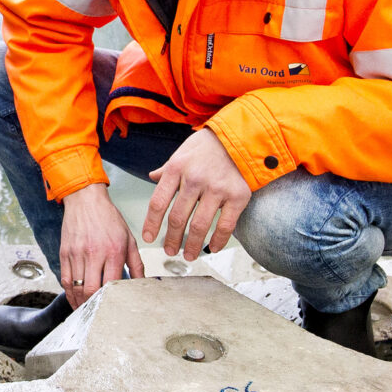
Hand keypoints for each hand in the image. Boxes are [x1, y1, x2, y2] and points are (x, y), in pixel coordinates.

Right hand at [59, 185, 143, 307]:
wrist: (85, 199)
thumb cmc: (108, 218)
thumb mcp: (128, 238)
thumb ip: (137, 263)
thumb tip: (142, 282)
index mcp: (113, 250)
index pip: (111, 283)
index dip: (111, 299)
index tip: (114, 308)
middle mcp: (93, 253)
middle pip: (90, 289)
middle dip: (93, 306)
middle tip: (98, 314)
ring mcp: (77, 253)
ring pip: (75, 287)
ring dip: (80, 303)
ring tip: (85, 311)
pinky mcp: (65, 252)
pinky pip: (65, 279)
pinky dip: (69, 293)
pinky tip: (74, 299)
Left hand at [146, 129, 251, 260]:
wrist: (243, 136)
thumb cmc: (208, 146)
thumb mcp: (183, 152)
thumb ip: (168, 168)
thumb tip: (152, 177)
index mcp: (177, 168)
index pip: (158, 202)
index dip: (151, 224)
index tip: (149, 238)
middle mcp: (195, 179)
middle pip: (177, 218)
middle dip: (172, 239)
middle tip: (169, 251)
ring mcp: (217, 188)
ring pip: (199, 226)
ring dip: (192, 245)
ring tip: (188, 255)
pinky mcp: (238, 196)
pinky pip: (225, 225)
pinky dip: (218, 241)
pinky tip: (212, 248)